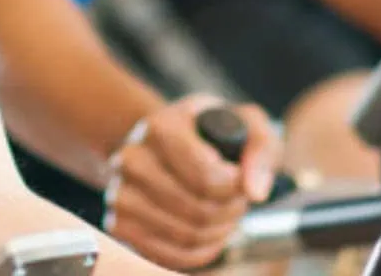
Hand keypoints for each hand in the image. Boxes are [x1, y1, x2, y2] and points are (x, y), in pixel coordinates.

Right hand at [103, 95, 279, 268]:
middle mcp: (132, 158)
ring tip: (223, 212)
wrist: (164, 141)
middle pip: (198, 210)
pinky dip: (198, 252)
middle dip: (230, 210)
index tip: (240, 178)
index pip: (207, 177)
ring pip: (185, 235)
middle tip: (237, 198)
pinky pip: (168, 256)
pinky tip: (208, 233)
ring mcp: (120, 192)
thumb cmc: (209, 132)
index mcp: (161, 126)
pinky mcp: (120, 224)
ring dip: (218, 232)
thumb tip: (255, 191)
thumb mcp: (245, 123)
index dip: (235, 187)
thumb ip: (261, 149)